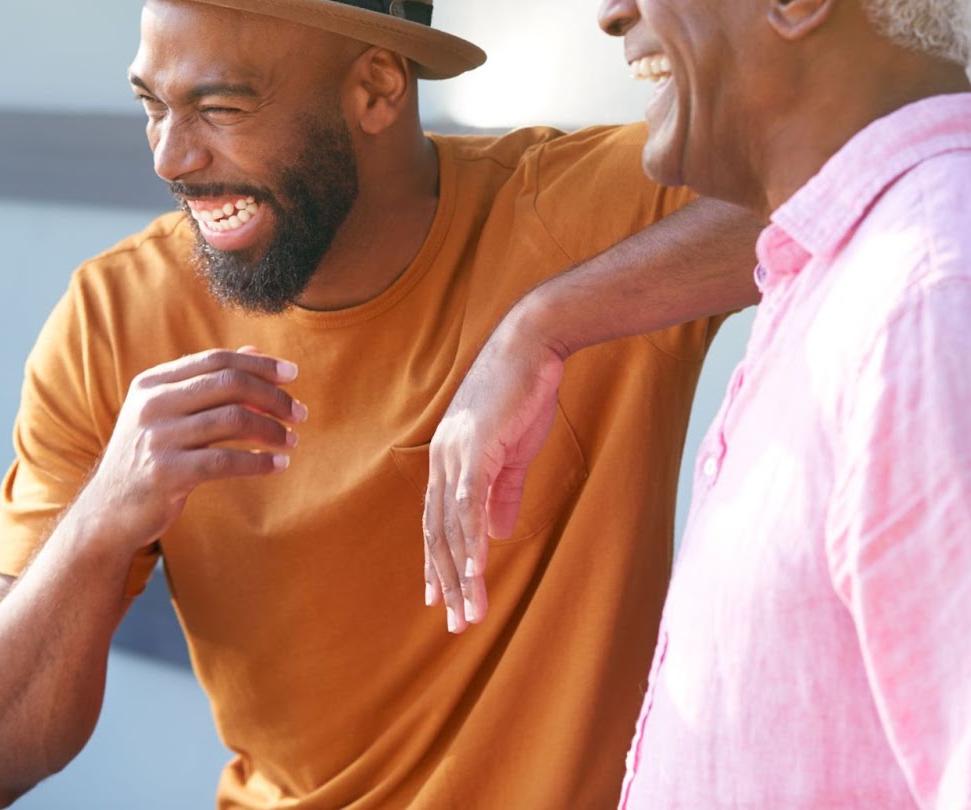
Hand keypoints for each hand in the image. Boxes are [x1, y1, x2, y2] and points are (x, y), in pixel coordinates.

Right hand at [75, 348, 305, 555]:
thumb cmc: (149, 456)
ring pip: (233, 419)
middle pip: (229, 383)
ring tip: (292, 440)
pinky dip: (259, 461)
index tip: (292, 374)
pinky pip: (226, 460)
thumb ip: (207, 381)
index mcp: (152, 383)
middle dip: (273, 396)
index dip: (259, 364)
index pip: (216, 360)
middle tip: (300, 413)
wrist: (108, 512)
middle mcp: (152, 404)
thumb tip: (255, 351)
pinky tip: (278, 465)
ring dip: (272, 430)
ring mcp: (157, 438)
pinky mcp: (166, 473)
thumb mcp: (168, 412)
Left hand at [424, 310, 566, 632]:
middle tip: (456, 624)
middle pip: (438, 534)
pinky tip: (477, 573)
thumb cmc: (525, 391)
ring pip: (451, 529)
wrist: (534, 345)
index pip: (437, 521)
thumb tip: (497, 533)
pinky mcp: (476, 450)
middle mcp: (442, 460)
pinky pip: (470, 507)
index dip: (437, 562)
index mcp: (448, 459)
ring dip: (461, 576)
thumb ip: (504, 492)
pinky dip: (471, 543)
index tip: (440, 598)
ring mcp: (455, 456)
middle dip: (447, 583)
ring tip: (470, 613)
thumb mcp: (515, 450)